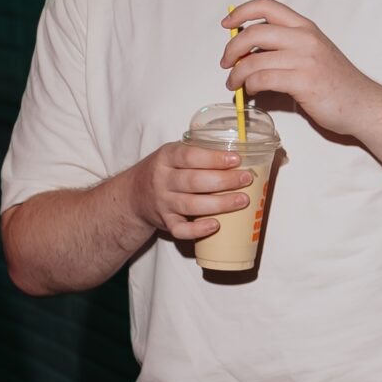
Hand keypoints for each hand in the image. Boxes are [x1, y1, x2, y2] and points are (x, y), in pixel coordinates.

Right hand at [130, 142, 254, 241]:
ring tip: (242, 201)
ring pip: (191, 205)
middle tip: (246, 179)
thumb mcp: (173, 153)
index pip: (190, 156)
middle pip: (194, 181)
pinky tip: (216, 225)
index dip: (214, 158)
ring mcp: (163, 202)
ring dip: (219, 204)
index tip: (236, 159)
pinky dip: (198, 230)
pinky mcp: (165, 222)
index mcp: (166, 157)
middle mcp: (162, 179)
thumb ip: (198, 152)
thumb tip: (241, 152)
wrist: (134, 194)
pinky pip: (180, 230)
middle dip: (224, 180)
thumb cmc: (165, 171)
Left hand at [219, 0, 381, 138]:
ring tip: (235, 84)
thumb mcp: (313, 52)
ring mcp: (305, 59)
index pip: (266, 6)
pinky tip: (252, 92)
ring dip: (237, 74)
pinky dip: (250, 86)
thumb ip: (285, 46)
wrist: (363, 104)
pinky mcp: (303, 82)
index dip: (241, 12)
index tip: (227, 25)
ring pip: (254, 60)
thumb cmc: (336, 82)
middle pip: (254, 32)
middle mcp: (305, 38)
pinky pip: (263, 79)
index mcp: (305, 27)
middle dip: (232, 48)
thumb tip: (248, 50)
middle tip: (225, 63)